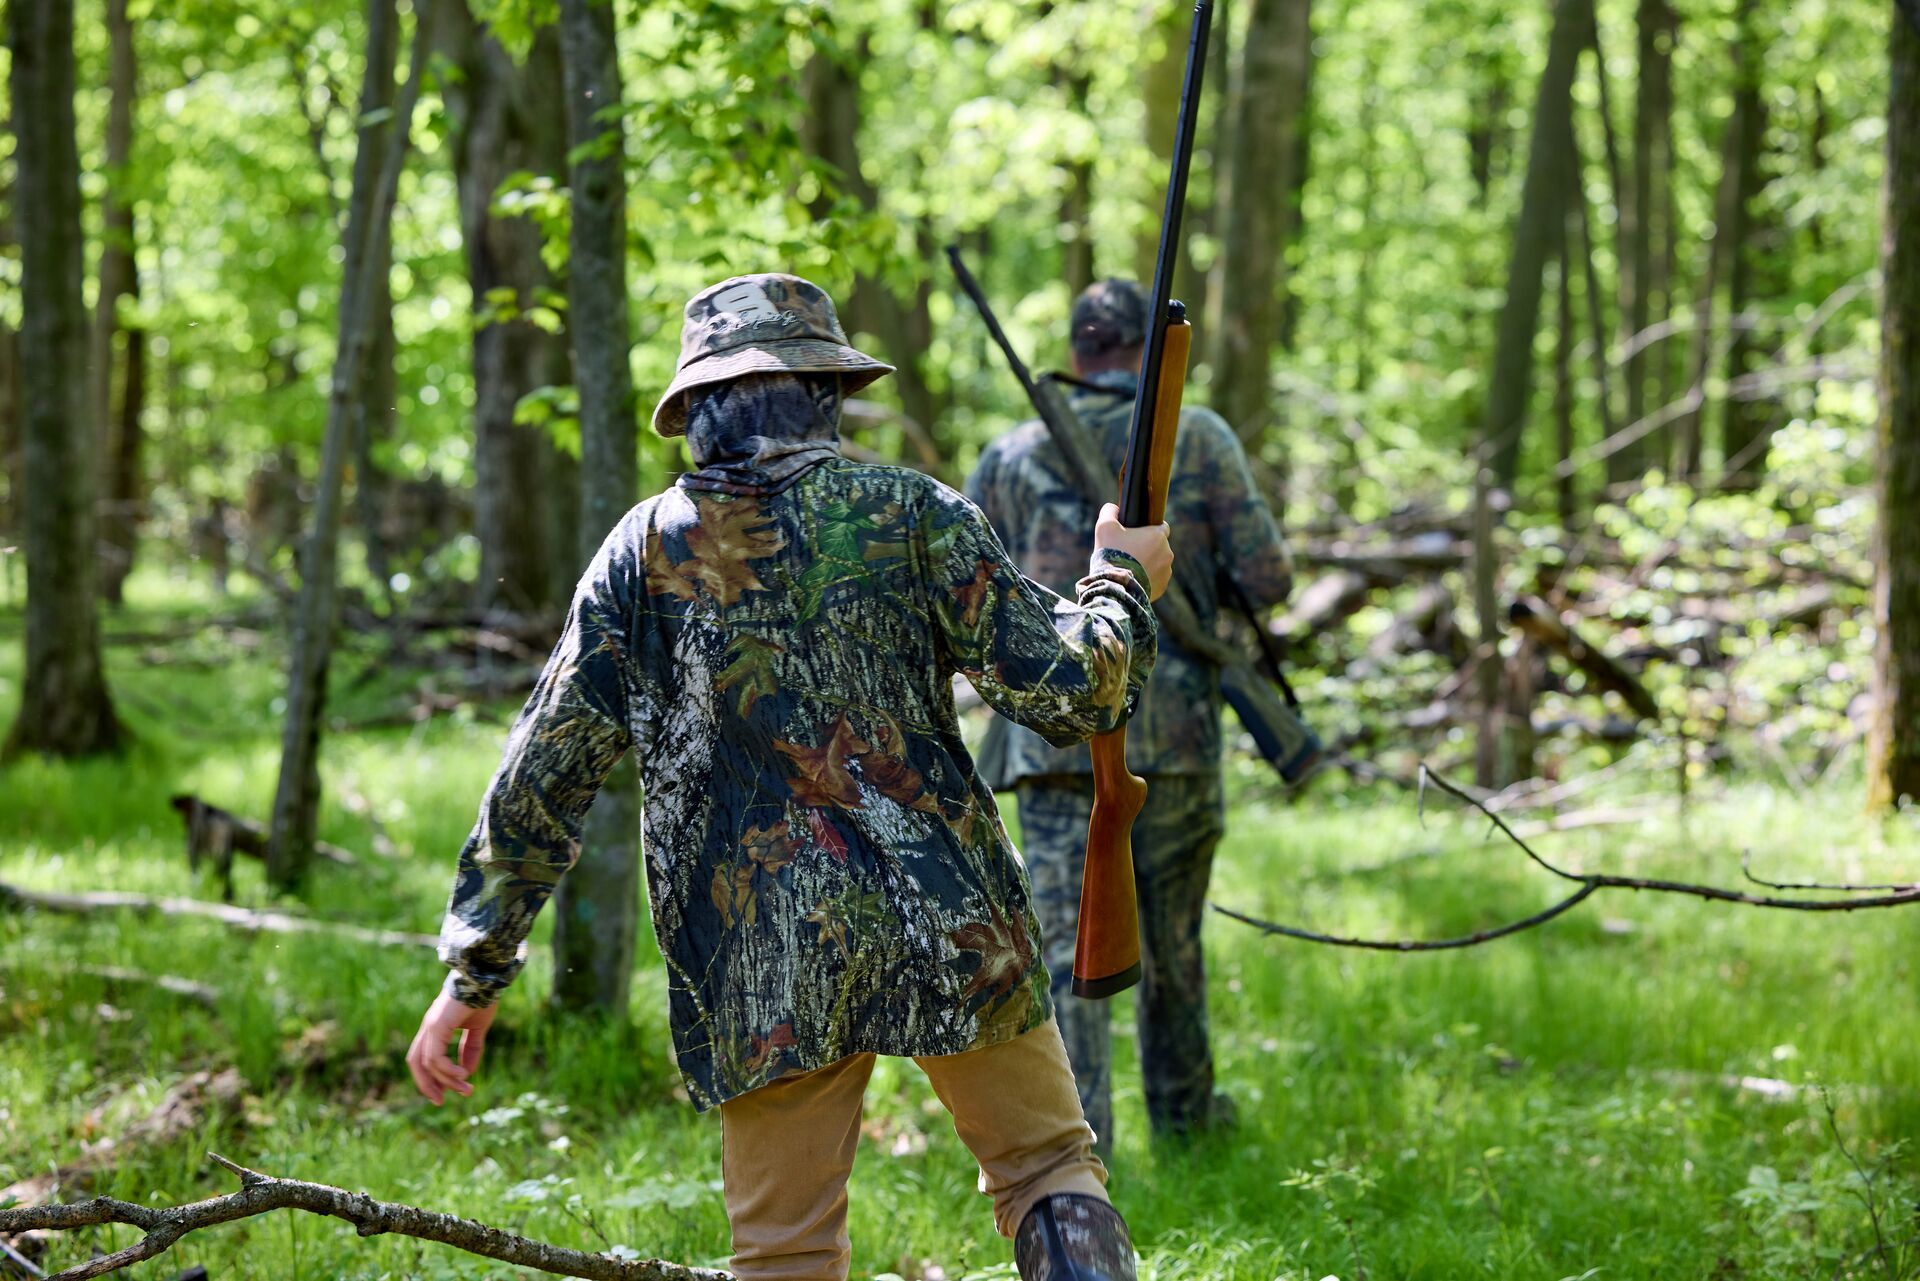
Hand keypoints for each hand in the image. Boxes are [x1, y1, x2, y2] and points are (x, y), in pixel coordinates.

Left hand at [406, 988, 495, 1105]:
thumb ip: (472, 1049)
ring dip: (446, 1080)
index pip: (424, 1058)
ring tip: (465, 1087)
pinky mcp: (436, 1026)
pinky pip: (435, 1057)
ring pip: (429, 1064)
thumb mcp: (478, 1029)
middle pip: (417, 1063)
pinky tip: (463, 1074)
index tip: (447, 1093)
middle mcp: (428, 1028)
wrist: (485, 978)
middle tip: (441, 1101)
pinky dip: (447, 1070)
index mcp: (435, 1028)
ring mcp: (430, 1026)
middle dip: (427, 1085)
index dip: (431, 1077)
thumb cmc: (482, 998)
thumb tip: (468, 1072)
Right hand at [1094, 503, 1172, 600]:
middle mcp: (1167, 553)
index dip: (1150, 528)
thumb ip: (1110, 511)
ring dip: (1148, 564)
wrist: (1115, 587)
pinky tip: (1133, 580)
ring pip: (1158, 563)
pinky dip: (1147, 579)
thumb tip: (1114, 509)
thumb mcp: (1105, 526)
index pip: (1162, 526)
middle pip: (1159, 546)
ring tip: (1130, 568)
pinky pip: (1156, 580)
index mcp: (1158, 536)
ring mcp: (1166, 572)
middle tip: (1129, 553)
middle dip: (1147, 548)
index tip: (1138, 534)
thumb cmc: (1111, 553)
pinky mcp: (1162, 587)